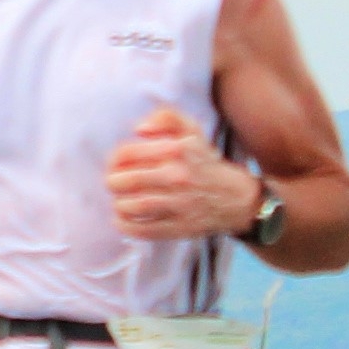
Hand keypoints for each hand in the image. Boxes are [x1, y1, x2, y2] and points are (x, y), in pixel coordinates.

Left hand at [106, 105, 256, 240]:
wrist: (235, 197)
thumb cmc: (205, 162)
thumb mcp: (192, 131)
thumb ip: (166, 118)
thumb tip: (139, 129)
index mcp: (176, 150)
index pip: (127, 154)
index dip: (114, 160)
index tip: (115, 165)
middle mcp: (177, 176)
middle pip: (126, 181)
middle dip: (113, 183)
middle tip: (114, 184)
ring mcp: (179, 204)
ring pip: (133, 206)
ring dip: (119, 205)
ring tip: (120, 201)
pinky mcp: (180, 227)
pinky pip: (144, 230)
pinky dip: (127, 226)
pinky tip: (122, 220)